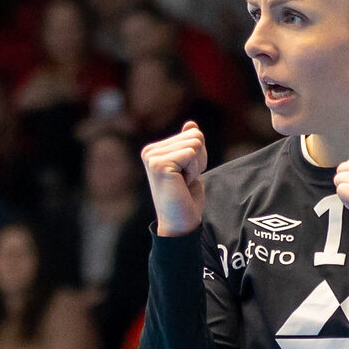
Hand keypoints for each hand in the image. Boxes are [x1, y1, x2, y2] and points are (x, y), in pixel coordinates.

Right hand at [141, 122, 206, 236]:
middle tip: (185, 180)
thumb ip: (188, 145)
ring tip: (183, 182)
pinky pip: (191, 153)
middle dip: (199, 160)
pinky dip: (193, 170)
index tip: (185, 176)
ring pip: (195, 143)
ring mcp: (152, 157)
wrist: (180, 224)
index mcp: (154, 149)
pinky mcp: (159, 164)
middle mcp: (150, 151)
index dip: (199, 157)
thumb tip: (191, 124)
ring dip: (196, 166)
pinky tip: (182, 184)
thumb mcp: (190, 166)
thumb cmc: (186, 198)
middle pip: (195, 136)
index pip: (193, 134)